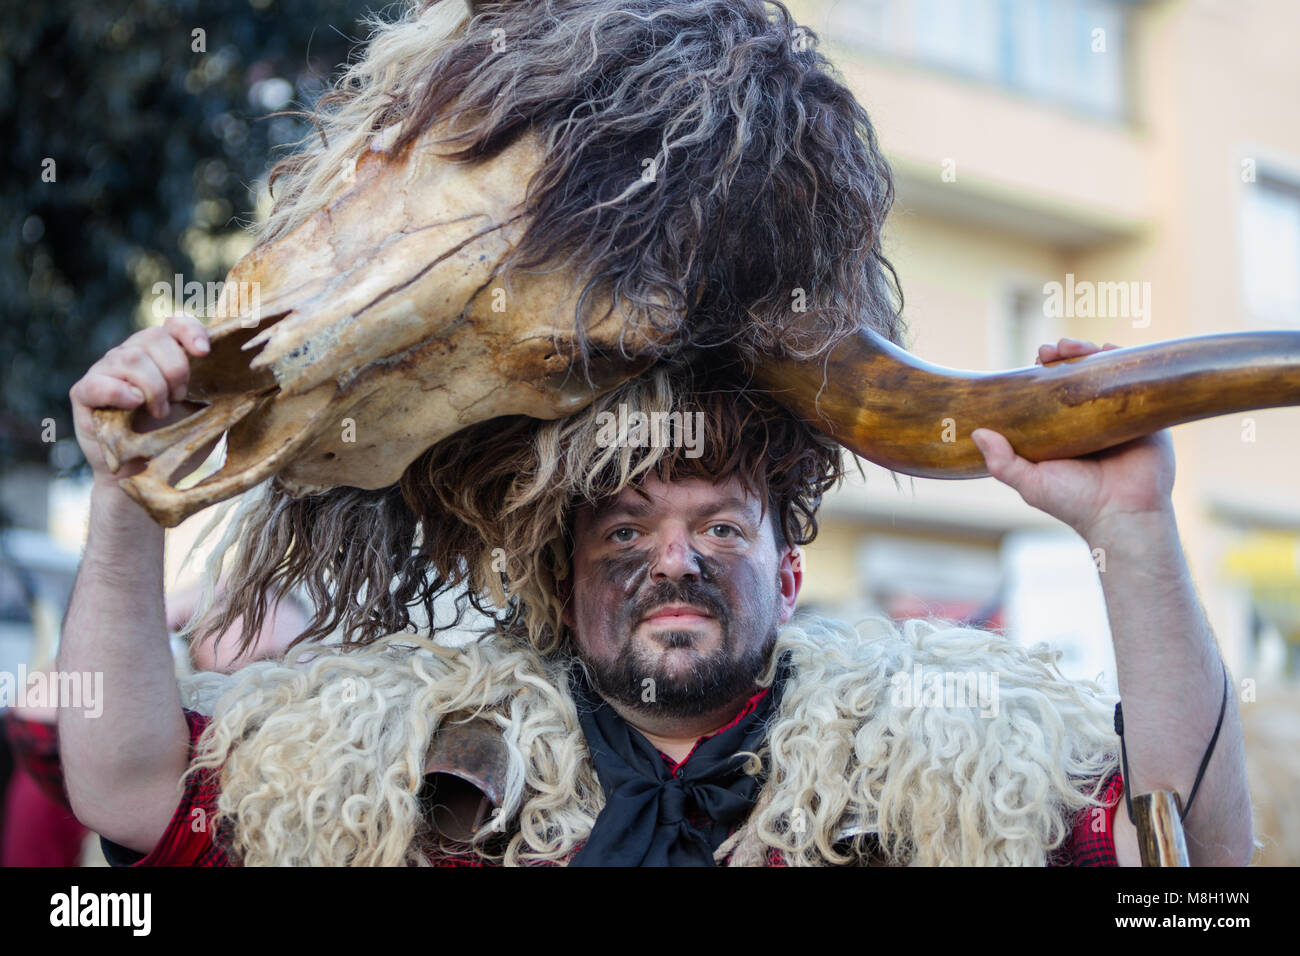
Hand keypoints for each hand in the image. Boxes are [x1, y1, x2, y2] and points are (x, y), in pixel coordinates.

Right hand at [70, 312, 215, 489]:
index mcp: (163, 355)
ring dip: (152, 386)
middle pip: (151, 337)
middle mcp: (132, 356)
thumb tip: (262, 385)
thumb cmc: (179, 442)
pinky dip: (118, 391)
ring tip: (161, 412)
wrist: (145, 475)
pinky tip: (134, 403)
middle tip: (181, 397)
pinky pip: (96, 382)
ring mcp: (106, 372)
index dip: (189, 331)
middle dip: (174, 368)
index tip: (205, 352)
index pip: (174, 324)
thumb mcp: (209, 415)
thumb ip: (225, 394)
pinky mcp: (84, 395)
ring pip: (128, 357)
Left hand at [970, 338, 1175, 540]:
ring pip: (1105, 373)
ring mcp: (1119, 415)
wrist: (1123, 516)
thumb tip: (978, 433)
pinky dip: (1125, 361)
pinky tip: (1109, 349)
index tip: (1035, 360)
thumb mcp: (1031, 482)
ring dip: (1089, 352)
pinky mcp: (1146, 416)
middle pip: (1078, 375)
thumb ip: (1003, 462)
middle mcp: (1091, 419)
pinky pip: (1139, 381)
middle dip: (1064, 356)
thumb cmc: (1075, 503)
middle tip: (1050, 350)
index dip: (1043, 372)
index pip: (1053, 391)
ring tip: (1072, 347)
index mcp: (1065, 431)